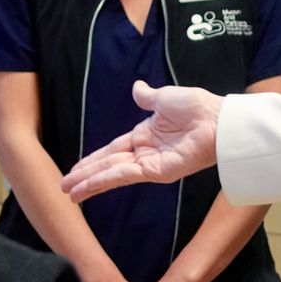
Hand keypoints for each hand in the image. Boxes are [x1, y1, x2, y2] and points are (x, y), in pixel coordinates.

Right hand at [63, 81, 223, 203]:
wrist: (217, 118)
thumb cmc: (196, 106)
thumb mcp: (164, 98)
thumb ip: (147, 97)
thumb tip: (137, 88)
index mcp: (144, 136)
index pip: (111, 151)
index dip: (92, 160)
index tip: (75, 169)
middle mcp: (144, 154)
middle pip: (107, 166)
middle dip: (85, 176)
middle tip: (64, 187)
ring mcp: (150, 165)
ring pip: (113, 174)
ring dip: (91, 183)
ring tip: (70, 193)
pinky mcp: (158, 172)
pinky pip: (126, 175)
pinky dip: (106, 180)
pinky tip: (89, 184)